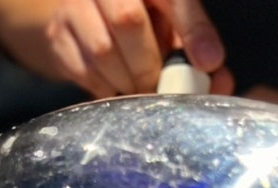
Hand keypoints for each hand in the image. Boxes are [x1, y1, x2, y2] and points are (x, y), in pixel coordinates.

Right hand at [0, 0, 232, 97]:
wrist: (85, 14)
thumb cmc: (142, 17)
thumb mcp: (171, 17)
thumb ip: (195, 39)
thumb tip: (218, 74)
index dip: (191, 28)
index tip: (209, 63)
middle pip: (127, 20)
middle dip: (148, 64)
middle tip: (157, 83)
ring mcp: (76, 6)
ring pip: (103, 51)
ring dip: (127, 81)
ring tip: (138, 87)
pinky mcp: (59, 36)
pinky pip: (84, 71)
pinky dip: (106, 89)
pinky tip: (116, 88)